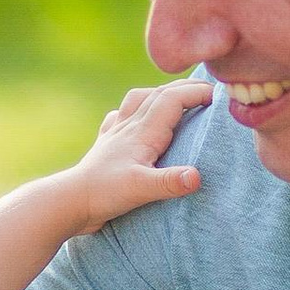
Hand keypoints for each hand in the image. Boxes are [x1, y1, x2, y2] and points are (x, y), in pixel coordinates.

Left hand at [62, 80, 210, 231]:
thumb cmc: (104, 194)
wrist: (68, 201)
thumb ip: (170, 182)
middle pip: (159, 93)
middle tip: (210, 90)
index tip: (221, 95)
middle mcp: (129, 125)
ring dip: (160, 92)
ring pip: (139, 100)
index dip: (197, 92)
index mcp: (142, 131)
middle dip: (186, 87)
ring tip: (175, 96)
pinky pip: (120, 117)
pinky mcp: (106, 145)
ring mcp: (115, 133)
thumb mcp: (140, 190)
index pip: (173, 98)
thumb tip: (197, 176)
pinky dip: (133, 110)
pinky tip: (133, 118)